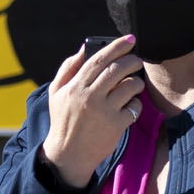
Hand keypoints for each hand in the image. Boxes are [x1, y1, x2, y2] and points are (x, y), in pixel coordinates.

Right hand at [38, 36, 142, 188]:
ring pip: (130, 86)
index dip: (116, 46)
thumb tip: (83, 49)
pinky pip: (135, 106)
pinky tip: (130, 105)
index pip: (99, 59)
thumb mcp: (56, 93)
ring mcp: (104, 111)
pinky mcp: (116, 125)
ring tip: (134, 83)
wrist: (68, 154)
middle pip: (118, 69)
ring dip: (137, 81)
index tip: (130, 39)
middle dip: (132, 61)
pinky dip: (136, 103)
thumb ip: (68, 69)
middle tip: (137, 60)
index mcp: (75, 86)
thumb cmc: (63, 120)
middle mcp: (89, 96)